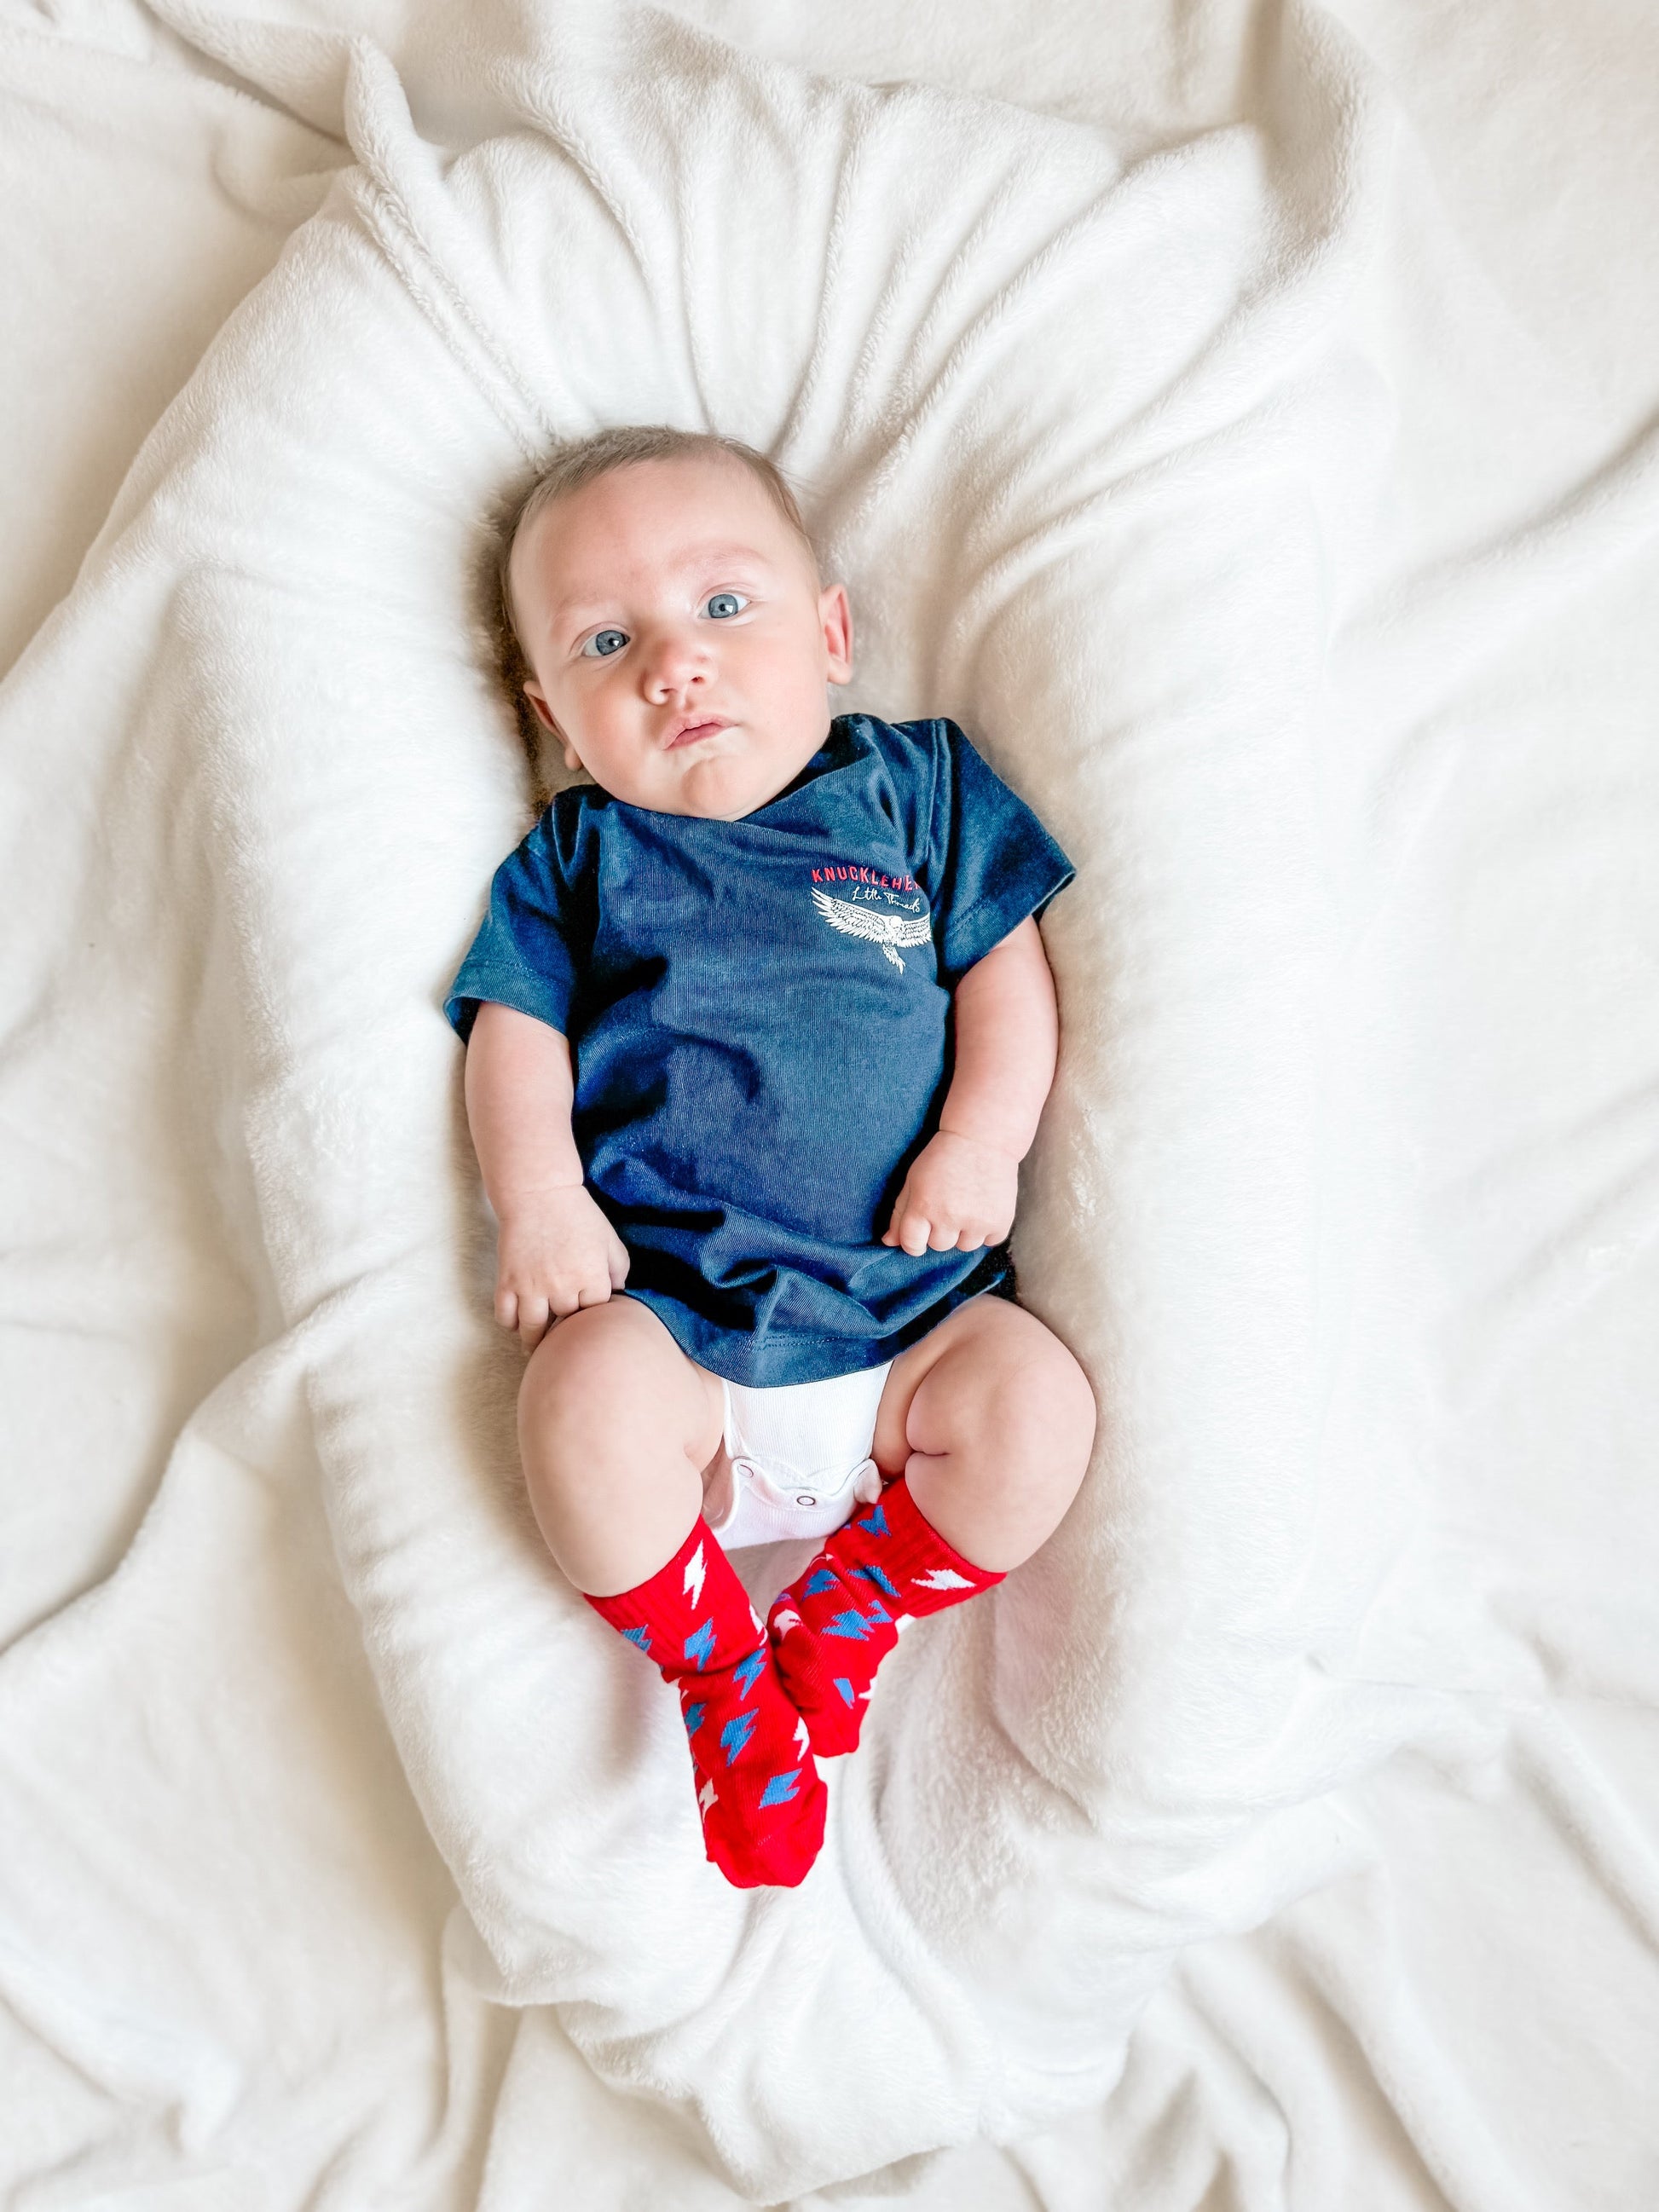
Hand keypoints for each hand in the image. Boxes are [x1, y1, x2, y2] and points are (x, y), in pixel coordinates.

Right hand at [493, 1184, 629, 1349]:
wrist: (539, 1194)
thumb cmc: (579, 1216)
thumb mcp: (610, 1240)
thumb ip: (619, 1271)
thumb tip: (619, 1295)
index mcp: (592, 1279)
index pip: (596, 1316)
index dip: (593, 1318)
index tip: (588, 1317)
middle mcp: (562, 1288)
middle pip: (565, 1326)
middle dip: (566, 1329)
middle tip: (564, 1333)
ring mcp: (532, 1288)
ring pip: (533, 1331)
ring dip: (536, 1340)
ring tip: (538, 1344)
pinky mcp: (507, 1283)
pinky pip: (506, 1318)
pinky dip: (511, 1325)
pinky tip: (518, 1322)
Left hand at [881, 1130, 1017, 1256]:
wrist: (984, 1137)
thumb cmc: (944, 1156)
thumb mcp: (914, 1179)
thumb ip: (900, 1212)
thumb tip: (889, 1242)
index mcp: (923, 1206)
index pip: (912, 1244)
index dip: (914, 1242)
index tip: (920, 1234)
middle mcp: (949, 1217)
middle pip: (939, 1246)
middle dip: (941, 1230)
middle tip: (949, 1204)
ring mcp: (976, 1222)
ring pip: (964, 1246)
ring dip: (964, 1233)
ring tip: (968, 1205)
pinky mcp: (1000, 1221)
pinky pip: (989, 1241)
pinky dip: (987, 1230)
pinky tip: (984, 1207)